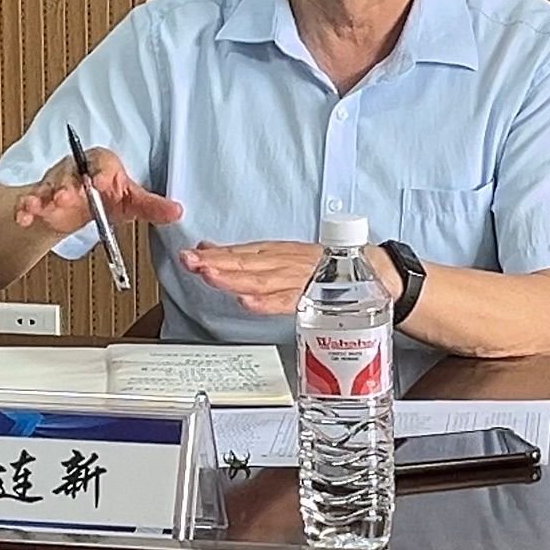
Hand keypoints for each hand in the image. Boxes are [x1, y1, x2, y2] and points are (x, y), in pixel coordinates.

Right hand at [14, 147, 182, 235]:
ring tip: (43, 206)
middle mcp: (78, 171)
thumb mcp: (131, 201)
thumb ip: (152, 206)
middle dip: (70, 186)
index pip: (103, 163)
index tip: (103, 183)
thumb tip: (176, 211)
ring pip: (49, 187)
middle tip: (70, 196)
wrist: (79, 209)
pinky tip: (24, 218)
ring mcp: (56, 183)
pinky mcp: (40, 198)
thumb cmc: (106, 197)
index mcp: (103, 165)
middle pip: (72, 175)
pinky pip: (29, 201)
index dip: (102, 173)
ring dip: (45, 196)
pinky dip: (25, 209)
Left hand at [179, 240, 321, 313]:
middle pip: (242, 264)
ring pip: (258, 280)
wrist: (361, 267)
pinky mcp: (308, 297)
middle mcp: (279, 263)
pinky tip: (247, 302)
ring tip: (209, 276)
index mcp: (270, 253)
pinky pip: (284, 301)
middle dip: (214, 263)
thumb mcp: (274, 253)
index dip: (211, 255)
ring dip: (232, 278)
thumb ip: (238, 256)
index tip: (188, 255)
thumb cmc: (313, 263)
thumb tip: (206, 247)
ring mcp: (293, 279)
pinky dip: (266, 302)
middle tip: (190, 261)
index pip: (235, 253)